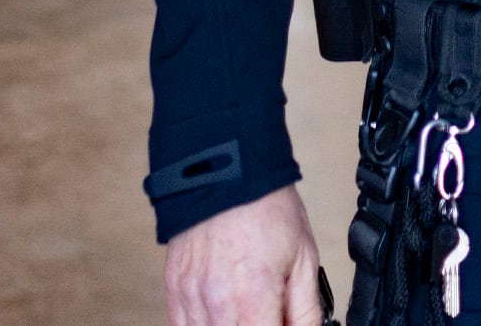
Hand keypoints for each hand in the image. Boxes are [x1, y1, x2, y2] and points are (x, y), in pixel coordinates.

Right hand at [163, 187, 325, 325]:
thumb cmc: (267, 209)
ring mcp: (190, 297)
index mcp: (253, 296)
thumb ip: (306, 312)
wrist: (227, 170)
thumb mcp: (304, 260)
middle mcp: (217, 302)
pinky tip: (222, 312)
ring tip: (248, 307)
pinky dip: (204, 325)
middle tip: (268, 314)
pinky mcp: (174, 288)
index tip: (282, 322)